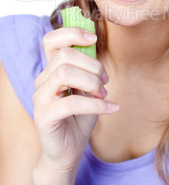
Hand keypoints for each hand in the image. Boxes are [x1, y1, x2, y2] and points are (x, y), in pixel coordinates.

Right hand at [32, 27, 117, 183]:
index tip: (93, 39)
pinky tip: (111, 108)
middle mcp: (42, 80)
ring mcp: (40, 97)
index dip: (72, 33)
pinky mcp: (44, 115)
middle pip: (64, 55)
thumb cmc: (79, 117)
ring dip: (91, 82)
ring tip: (103, 94)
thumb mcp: (87, 88)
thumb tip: (94, 45)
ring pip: (64, 73)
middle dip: (92, 64)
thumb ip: (88, 68)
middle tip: (105, 81)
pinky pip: (71, 102)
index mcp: (52, 70)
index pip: (51, 40)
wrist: (69, 151)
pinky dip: (97, 104)